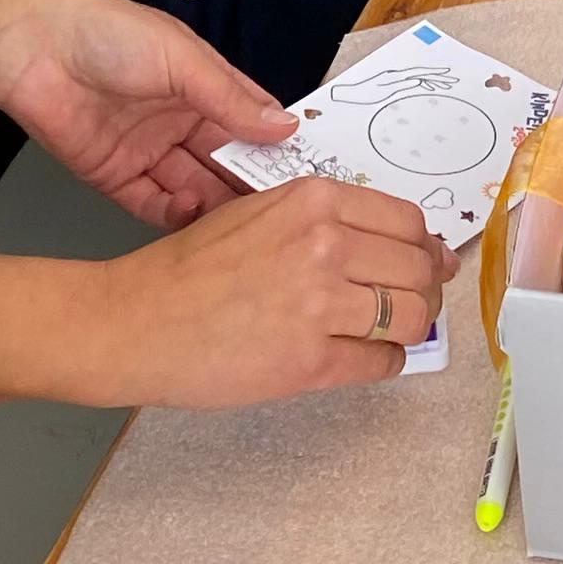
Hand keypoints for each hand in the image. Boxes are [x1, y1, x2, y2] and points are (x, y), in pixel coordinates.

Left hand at [0, 0, 290, 225]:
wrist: (27, 49)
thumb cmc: (104, 33)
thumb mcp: (181, 58)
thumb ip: (230, 97)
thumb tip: (284, 124)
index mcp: (200, 85)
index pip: (250, 121)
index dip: (277, 145)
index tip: (308, 170)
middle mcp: (178, 121)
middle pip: (226, 161)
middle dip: (252, 182)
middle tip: (282, 209)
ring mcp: (148, 150)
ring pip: (196, 188)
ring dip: (219, 205)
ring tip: (246, 223)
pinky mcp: (116, 176)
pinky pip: (154, 206)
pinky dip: (176, 217)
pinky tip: (195, 217)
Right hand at [61, 175, 447, 402]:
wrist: (137, 322)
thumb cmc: (190, 269)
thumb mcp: (259, 213)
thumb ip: (323, 220)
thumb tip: (396, 244)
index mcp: (314, 201)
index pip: (407, 222)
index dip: (422, 248)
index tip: (421, 263)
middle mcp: (324, 244)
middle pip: (419, 269)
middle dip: (425, 290)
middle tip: (413, 303)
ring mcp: (320, 304)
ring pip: (411, 316)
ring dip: (411, 328)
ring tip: (391, 332)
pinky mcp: (311, 360)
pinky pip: (383, 362)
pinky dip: (385, 362)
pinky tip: (364, 357)